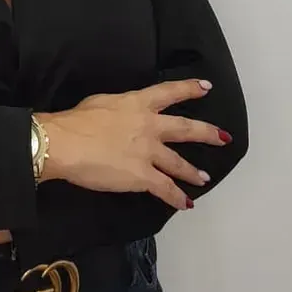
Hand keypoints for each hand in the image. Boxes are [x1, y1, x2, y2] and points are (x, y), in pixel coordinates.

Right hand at [36, 79, 230, 210]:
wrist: (68, 142)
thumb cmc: (78, 119)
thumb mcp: (102, 102)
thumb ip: (119, 108)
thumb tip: (120, 114)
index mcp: (137, 103)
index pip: (169, 92)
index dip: (189, 88)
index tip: (206, 86)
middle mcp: (150, 125)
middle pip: (184, 128)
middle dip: (206, 132)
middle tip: (223, 136)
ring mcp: (149, 152)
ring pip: (178, 162)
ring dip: (193, 172)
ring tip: (205, 178)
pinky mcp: (143, 176)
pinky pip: (165, 189)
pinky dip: (177, 197)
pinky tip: (186, 204)